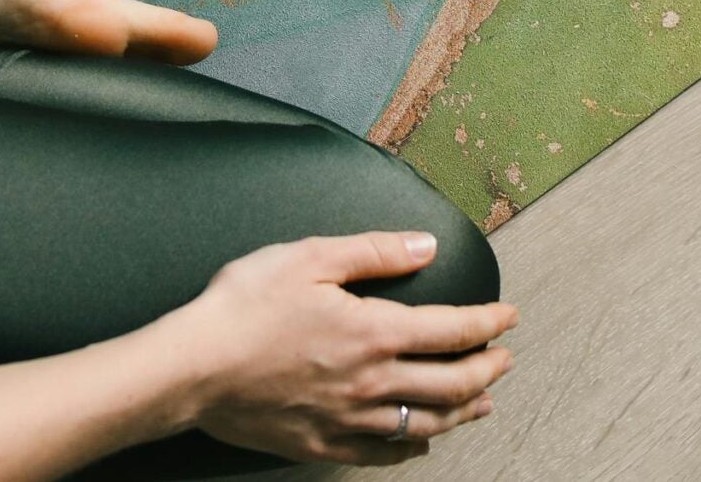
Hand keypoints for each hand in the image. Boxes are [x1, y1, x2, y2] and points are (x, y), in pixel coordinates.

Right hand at [166, 232, 516, 466]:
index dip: (488, 323)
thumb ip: (374, 252)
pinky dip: (414, 447)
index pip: (453, 331)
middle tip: (505, 359)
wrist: (193, 368)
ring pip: (426, 423)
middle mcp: (372, 383)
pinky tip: (422, 441)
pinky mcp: (324, 445)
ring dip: (463, 411)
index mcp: (374, 332)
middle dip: (488, 370)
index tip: (507, 317)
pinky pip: (385, 455)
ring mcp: (350, 421)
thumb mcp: (308, 257)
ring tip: (483, 402)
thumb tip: (425, 245)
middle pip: (452, 384)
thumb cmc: (244, 307)